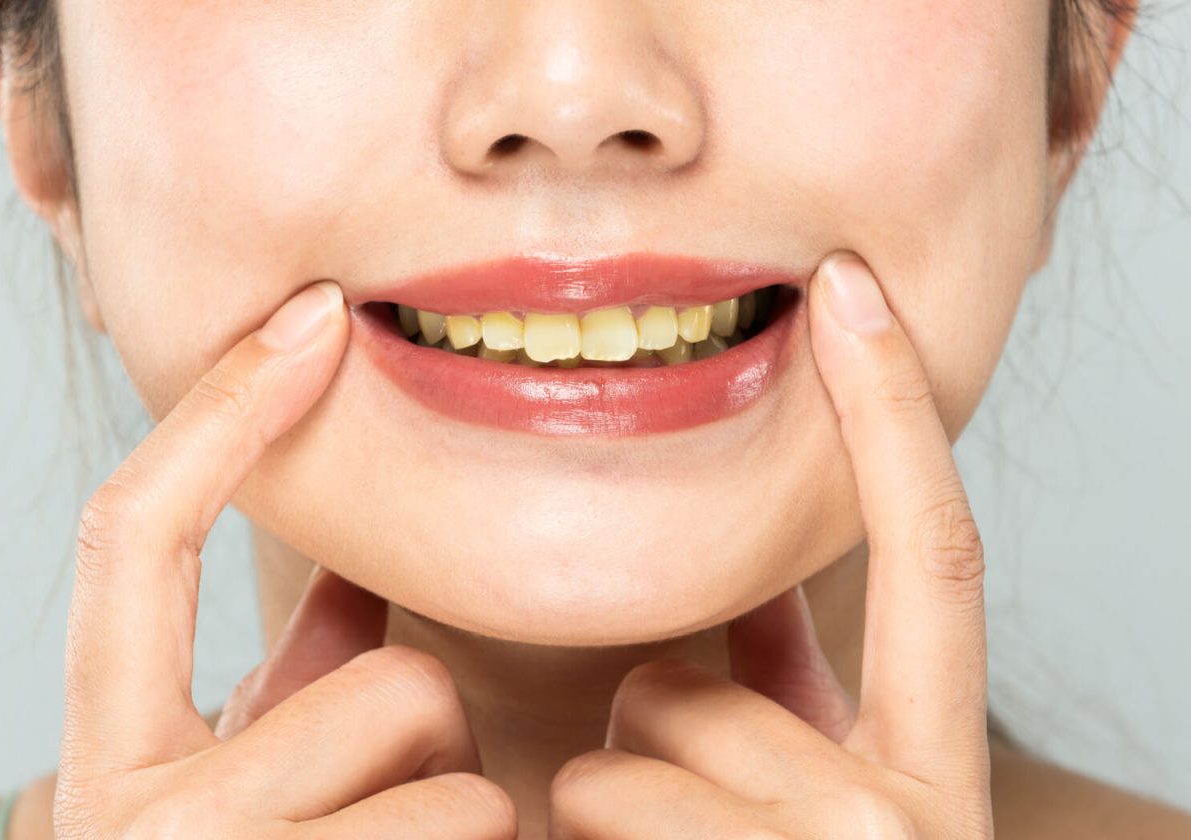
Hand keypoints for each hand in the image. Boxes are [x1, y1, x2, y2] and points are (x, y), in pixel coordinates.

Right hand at [56, 282, 516, 838]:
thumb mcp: (253, 785)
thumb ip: (298, 673)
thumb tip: (360, 562)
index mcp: (115, 769)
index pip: (135, 540)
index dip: (218, 411)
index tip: (311, 312)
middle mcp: (149, 825)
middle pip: (394, 685)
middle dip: (428, 743)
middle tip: (392, 817)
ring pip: (460, 768)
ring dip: (463, 810)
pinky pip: (490, 823)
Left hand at [549, 253, 991, 838]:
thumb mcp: (823, 806)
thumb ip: (792, 693)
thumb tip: (760, 582)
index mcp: (935, 776)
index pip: (935, 561)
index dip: (895, 417)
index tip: (850, 288)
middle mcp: (901, 819)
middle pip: (684, 684)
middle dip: (648, 734)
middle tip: (678, 826)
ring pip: (627, 736)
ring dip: (609, 795)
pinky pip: (584, 792)